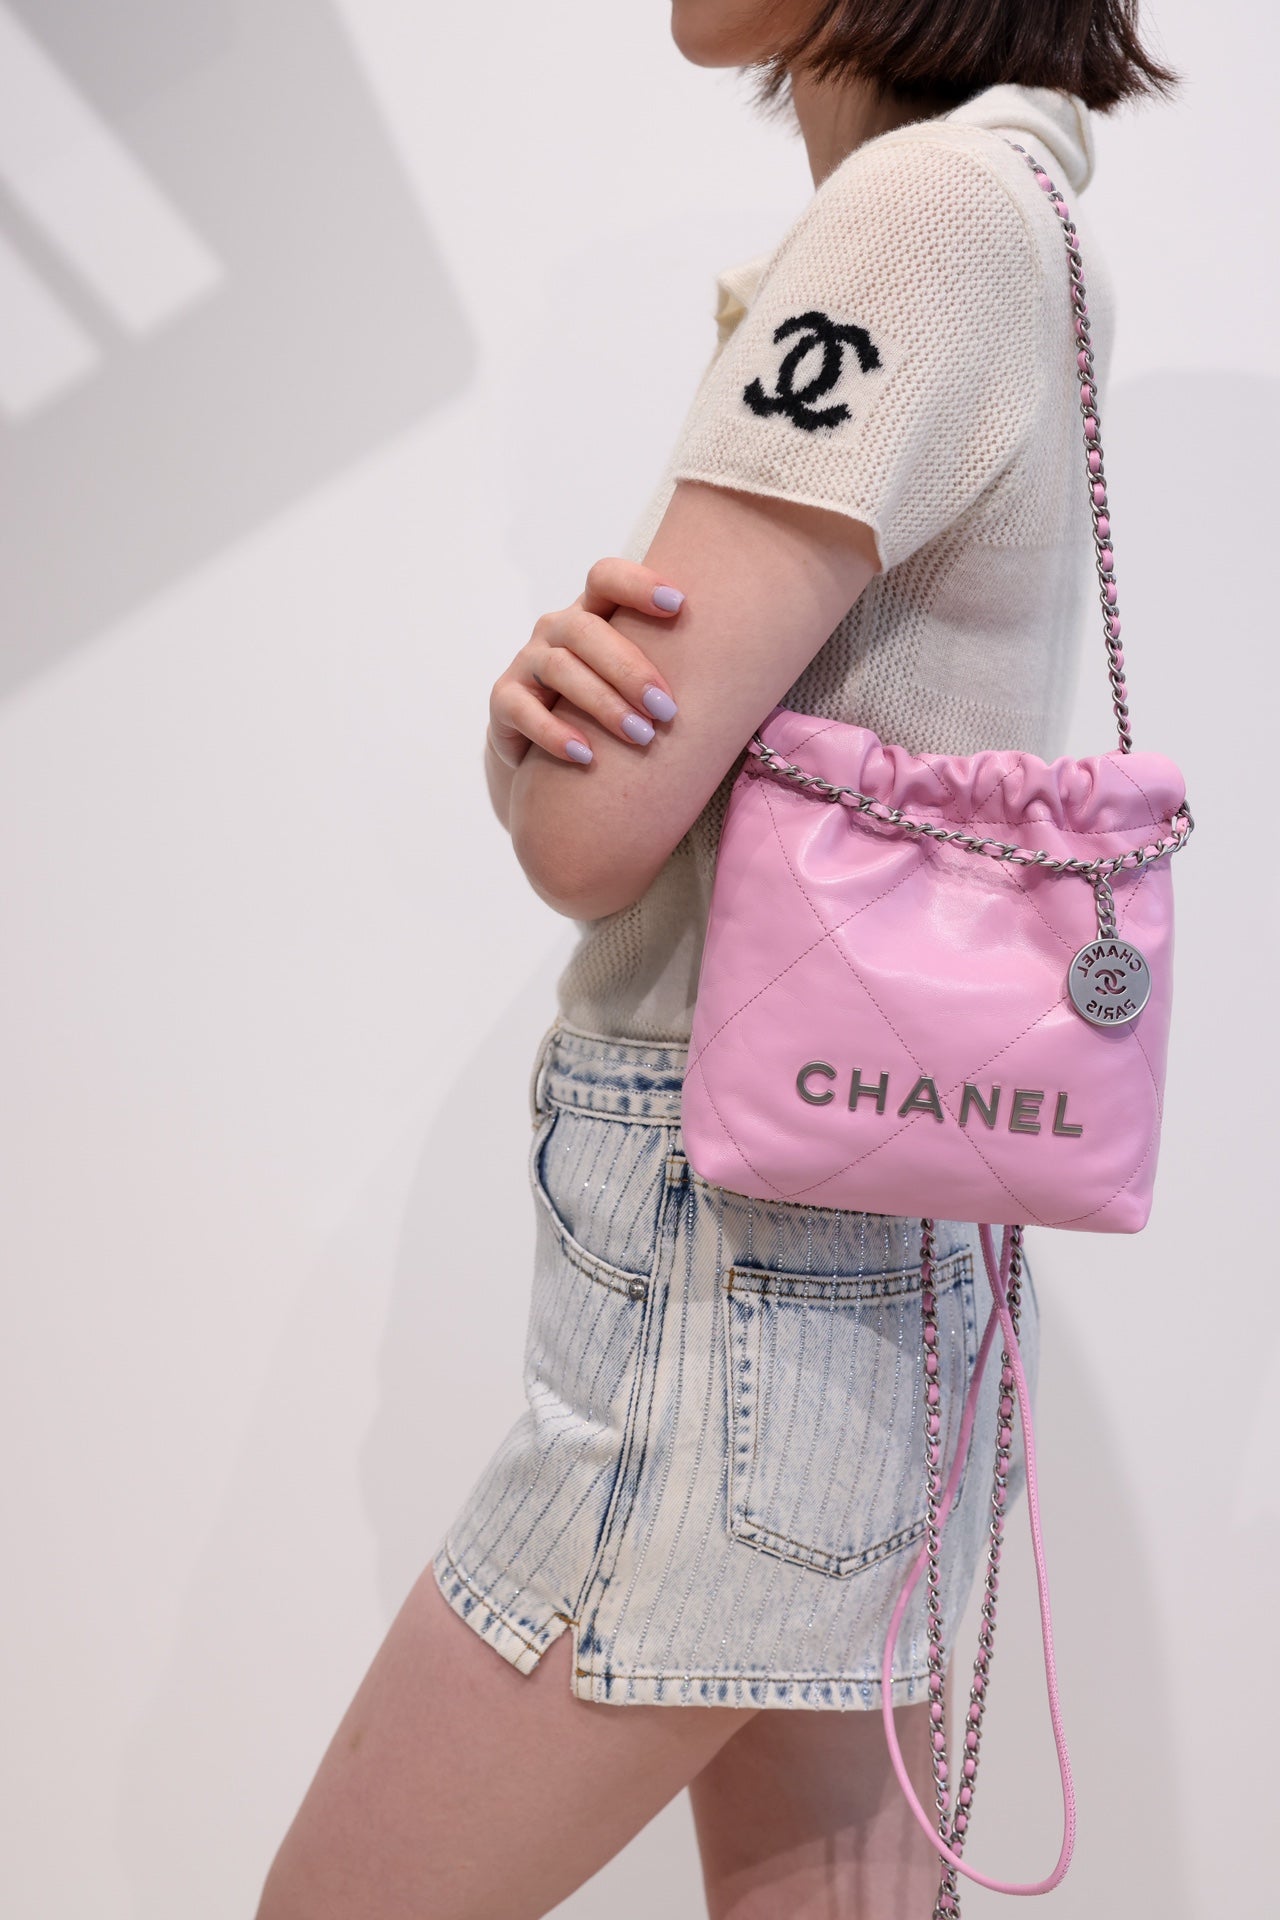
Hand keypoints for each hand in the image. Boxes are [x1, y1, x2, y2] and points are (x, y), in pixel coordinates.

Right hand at [487, 558, 684, 768]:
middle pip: (585, 630)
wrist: (546, 746)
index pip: (605, 577)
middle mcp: (555, 630)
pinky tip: (586, 755)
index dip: (637, 584)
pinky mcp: (504, 702)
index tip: (679, 604)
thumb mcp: (634, 679)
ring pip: (559, 669)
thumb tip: (751, 666)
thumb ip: (669, 660)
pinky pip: (523, 710)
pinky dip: (555, 733)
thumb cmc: (607, 703)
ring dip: (603, 703)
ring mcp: (527, 664)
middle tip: (668, 709)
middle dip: (630, 668)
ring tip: (641, 737)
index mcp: (591, 613)